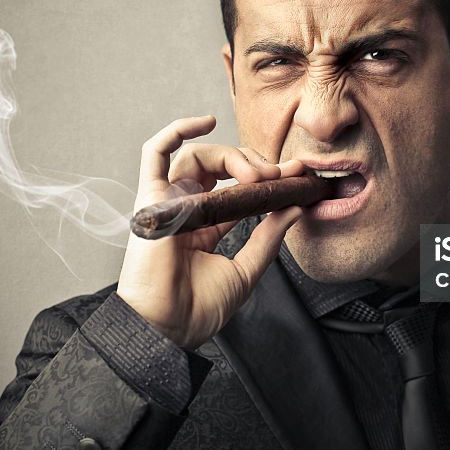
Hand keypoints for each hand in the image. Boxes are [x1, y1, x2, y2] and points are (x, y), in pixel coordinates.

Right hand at [117, 115, 304, 347]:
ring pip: (199, 156)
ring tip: (257, 174)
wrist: (169, 328)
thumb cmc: (198, 309)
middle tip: (280, 176)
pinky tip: (205, 121)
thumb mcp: (246, 270)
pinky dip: (177, 131)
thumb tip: (295, 206)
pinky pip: (156, 152)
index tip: (297, 174)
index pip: (237, 188)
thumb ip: (268, 237)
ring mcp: (168, 202)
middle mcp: (185, 209)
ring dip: (233, 155)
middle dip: (255, 163)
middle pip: (221, 167)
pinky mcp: (152, 198)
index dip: (267, 176)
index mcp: (205, 226)